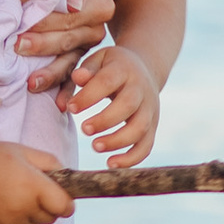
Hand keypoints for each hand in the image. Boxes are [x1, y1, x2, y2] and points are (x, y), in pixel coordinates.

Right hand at [0, 142, 75, 223]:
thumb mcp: (18, 150)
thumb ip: (48, 162)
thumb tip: (67, 175)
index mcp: (32, 186)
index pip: (66, 207)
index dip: (67, 201)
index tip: (60, 194)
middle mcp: (23, 209)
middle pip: (52, 217)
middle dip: (47, 204)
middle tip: (29, 187)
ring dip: (31, 212)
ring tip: (9, 192)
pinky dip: (16, 221)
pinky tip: (0, 204)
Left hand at [16, 0, 115, 99]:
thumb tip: (74, 3)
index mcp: (99, 5)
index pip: (71, 16)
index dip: (47, 19)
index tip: (25, 20)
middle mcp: (96, 30)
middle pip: (68, 40)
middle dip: (42, 44)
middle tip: (17, 45)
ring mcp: (87, 50)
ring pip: (69, 64)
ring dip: (51, 73)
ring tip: (32, 82)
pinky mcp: (79, 64)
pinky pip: (74, 80)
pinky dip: (66, 92)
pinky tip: (60, 105)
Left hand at [63, 44, 160, 167]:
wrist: (144, 69)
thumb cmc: (111, 67)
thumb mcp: (98, 60)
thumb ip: (86, 70)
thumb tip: (78, 77)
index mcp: (124, 69)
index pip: (107, 82)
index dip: (89, 96)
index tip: (71, 108)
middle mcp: (141, 89)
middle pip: (128, 105)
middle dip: (105, 120)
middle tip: (84, 130)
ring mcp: (150, 109)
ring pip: (140, 128)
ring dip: (118, 141)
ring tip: (95, 147)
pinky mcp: (152, 126)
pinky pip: (146, 145)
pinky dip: (131, 158)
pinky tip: (110, 163)